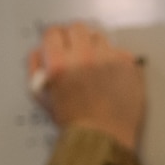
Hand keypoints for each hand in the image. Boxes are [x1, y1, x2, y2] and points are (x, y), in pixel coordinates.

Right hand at [27, 21, 145, 152]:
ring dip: (93, 45)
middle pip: (77, 27)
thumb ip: (35, 69)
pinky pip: (118, 50)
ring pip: (99, 35)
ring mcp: (109, 58)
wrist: (102, 136)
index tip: (56, 42)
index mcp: (58, 64)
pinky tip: (109, 73)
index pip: (53, 32)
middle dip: (73, 36)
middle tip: (74, 49)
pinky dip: (112, 58)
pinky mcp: (128, 64)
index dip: (53, 38)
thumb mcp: (42, 97)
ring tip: (93, 62)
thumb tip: (38, 52)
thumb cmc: (72, 121)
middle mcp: (83, 56)